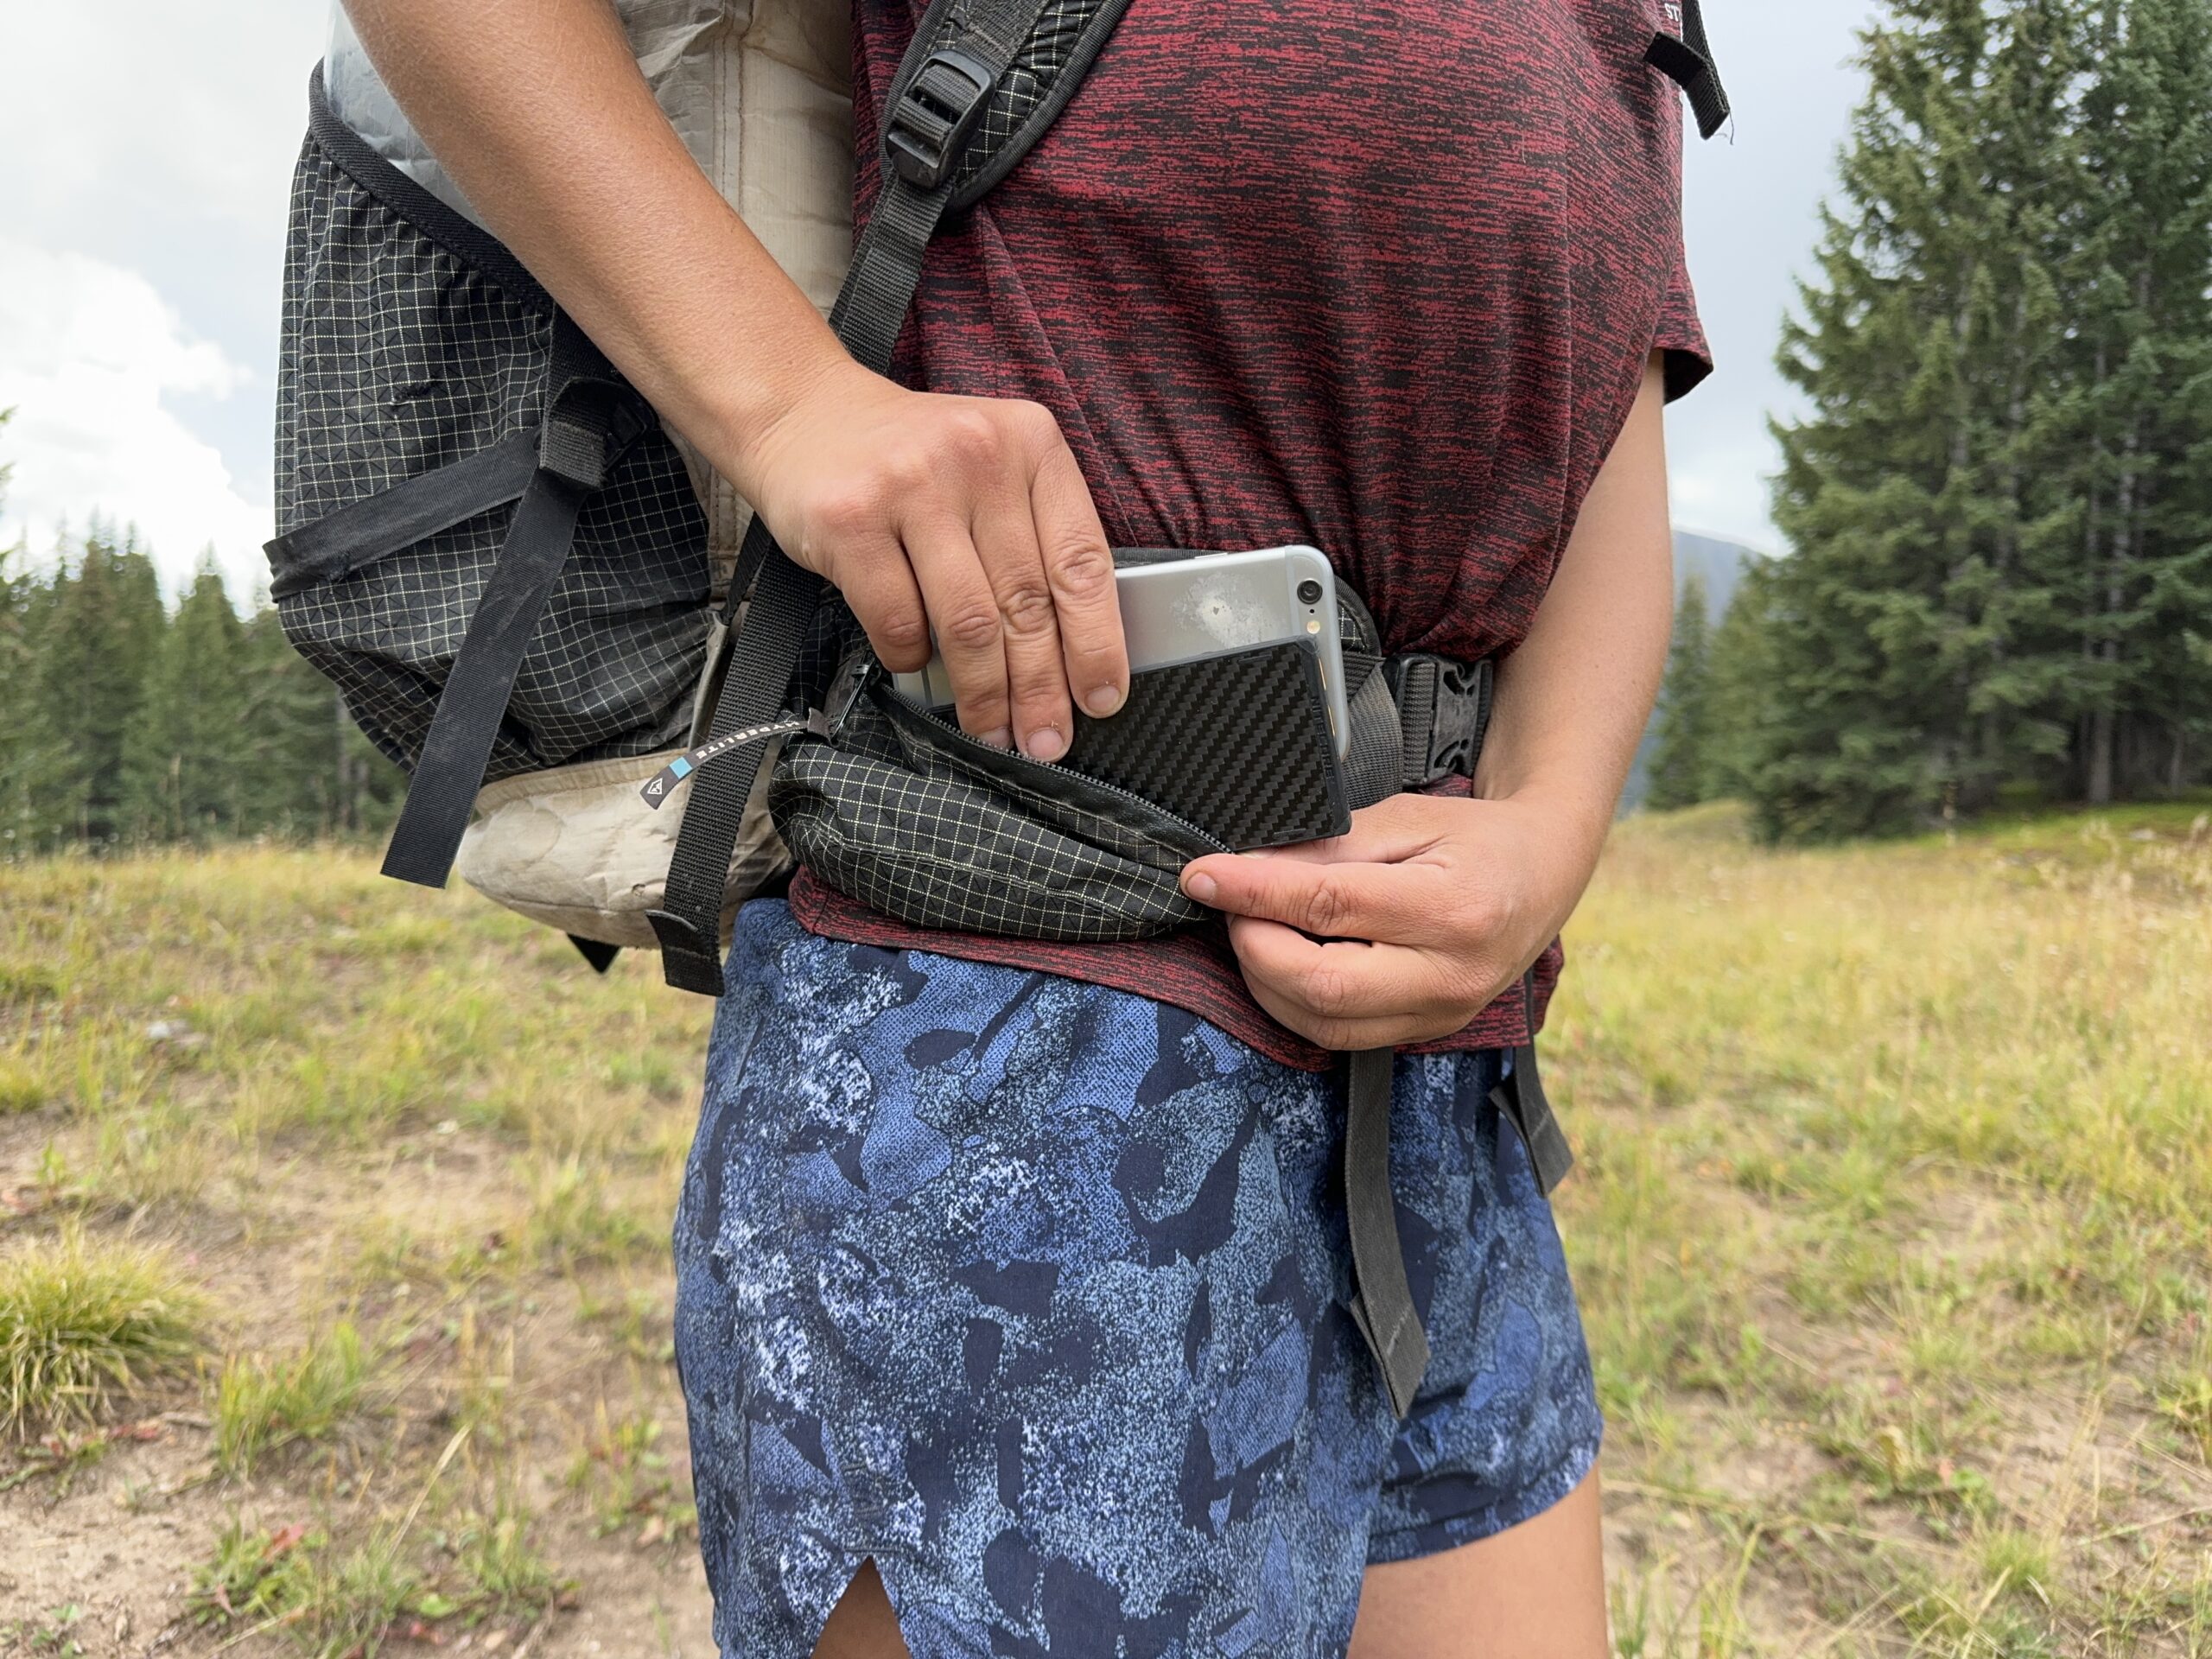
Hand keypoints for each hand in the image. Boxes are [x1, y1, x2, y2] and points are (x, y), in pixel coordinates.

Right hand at [736, 357, 1127, 759]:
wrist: (803, 410)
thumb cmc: (909, 459)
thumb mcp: (990, 469)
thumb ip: (1031, 537)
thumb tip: (1068, 653)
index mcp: (1032, 444)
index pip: (1082, 560)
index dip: (1097, 641)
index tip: (1101, 698)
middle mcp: (978, 456)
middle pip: (1027, 602)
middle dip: (1041, 687)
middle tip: (1044, 740)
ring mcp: (911, 485)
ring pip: (968, 622)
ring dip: (983, 693)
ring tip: (991, 731)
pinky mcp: (850, 519)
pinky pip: (898, 620)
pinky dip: (912, 658)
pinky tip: (916, 664)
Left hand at [1179, 792, 1604, 1050]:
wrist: (1545, 875)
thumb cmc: (1475, 837)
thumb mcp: (1406, 818)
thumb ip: (1330, 845)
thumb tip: (1249, 867)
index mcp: (1451, 908)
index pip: (1328, 905)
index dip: (1254, 891)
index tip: (1201, 875)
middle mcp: (1448, 975)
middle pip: (1320, 985)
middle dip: (1254, 945)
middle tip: (1231, 903)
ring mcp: (1440, 1015)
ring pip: (1322, 1023)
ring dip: (1265, 979)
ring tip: (1253, 927)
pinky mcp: (1426, 1032)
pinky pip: (1339, 1035)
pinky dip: (1293, 1002)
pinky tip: (1280, 962)